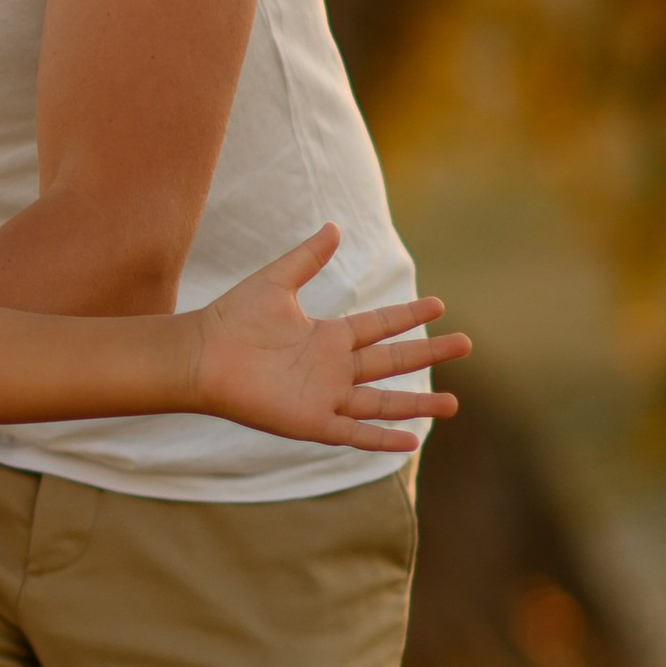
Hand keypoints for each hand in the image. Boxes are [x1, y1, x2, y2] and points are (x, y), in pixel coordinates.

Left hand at [190, 223, 468, 451]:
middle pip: (391, 361)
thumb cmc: (231, 319)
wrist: (200, 356)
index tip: (438, 304)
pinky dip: (382, 438)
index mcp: (327, 335)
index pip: (379, 325)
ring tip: (454, 405)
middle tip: (466, 344)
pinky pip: (354, 432)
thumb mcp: (276, 281)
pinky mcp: (311, 422)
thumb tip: (333, 226)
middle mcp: (332, 367)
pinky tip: (411, 440)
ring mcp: (324, 397)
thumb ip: (307, 258)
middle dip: (428, 354)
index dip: (407, 315)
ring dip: (417, 404)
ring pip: (382, 402)